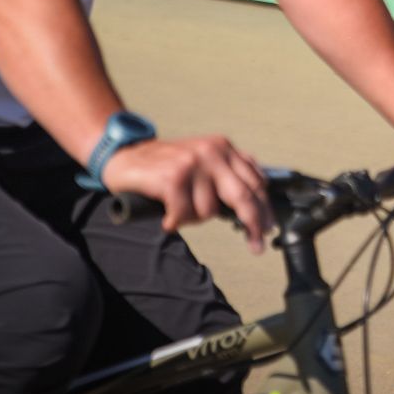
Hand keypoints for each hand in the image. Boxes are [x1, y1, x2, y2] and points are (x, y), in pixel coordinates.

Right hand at [102, 135, 272, 253]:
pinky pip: (183, 214)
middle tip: (257, 246)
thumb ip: (226, 176)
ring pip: (208, 211)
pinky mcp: (173, 176)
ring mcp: (193, 163)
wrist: (125, 155)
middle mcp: (213, 152)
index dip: (264, 208)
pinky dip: (174, 221)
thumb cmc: (165, 166)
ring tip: (177, 208)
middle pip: (244, 195)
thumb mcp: (203, 162)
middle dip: (253, 223)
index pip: (254, 181)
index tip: (268, 228)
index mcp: (224, 148)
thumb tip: (255, 206)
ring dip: (192, 219)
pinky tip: (166, 217)